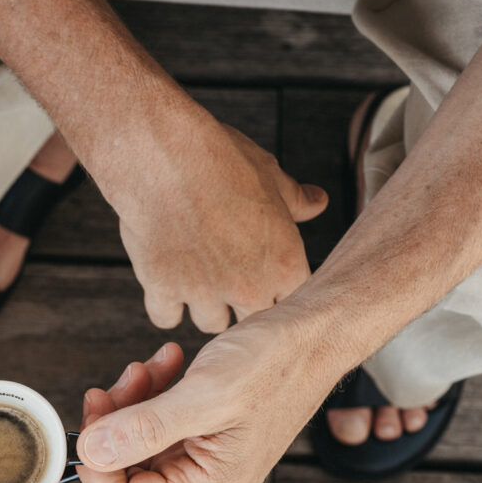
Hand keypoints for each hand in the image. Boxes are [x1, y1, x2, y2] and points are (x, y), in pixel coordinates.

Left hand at [75, 309, 340, 482]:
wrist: (313, 337)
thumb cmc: (278, 363)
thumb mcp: (207, 394)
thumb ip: (145, 428)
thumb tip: (91, 451)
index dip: (94, 463)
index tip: (94, 416)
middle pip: (120, 477)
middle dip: (111, 428)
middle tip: (116, 385)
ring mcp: (200, 469)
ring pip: (132, 449)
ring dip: (129, 404)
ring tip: (148, 368)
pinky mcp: (198, 445)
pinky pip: (151, 429)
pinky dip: (147, 396)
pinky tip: (164, 366)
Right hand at [116, 122, 327, 332]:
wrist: (165, 159)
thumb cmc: (220, 161)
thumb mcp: (270, 176)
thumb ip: (295, 200)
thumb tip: (317, 202)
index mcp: (284, 263)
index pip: (294, 300)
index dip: (278, 289)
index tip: (266, 277)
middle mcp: (248, 286)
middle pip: (253, 320)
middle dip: (245, 303)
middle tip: (231, 276)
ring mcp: (204, 293)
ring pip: (211, 323)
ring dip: (206, 306)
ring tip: (199, 281)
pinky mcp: (164, 290)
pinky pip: (166, 318)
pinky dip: (165, 305)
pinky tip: (167, 285)